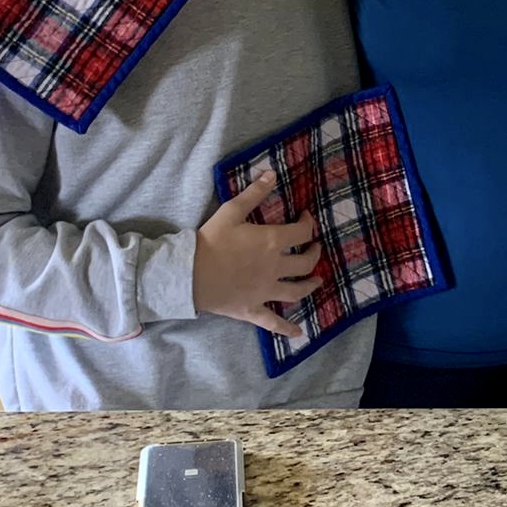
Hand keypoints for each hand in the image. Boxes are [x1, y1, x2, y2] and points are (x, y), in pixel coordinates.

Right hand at [191, 171, 322, 337]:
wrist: (189, 274)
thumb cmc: (210, 240)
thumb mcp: (232, 210)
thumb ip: (255, 192)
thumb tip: (273, 173)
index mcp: (272, 242)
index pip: (302, 232)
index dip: (309, 223)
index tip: (306, 218)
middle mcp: (276, 268)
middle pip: (306, 262)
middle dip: (314, 253)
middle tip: (314, 248)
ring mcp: (266, 292)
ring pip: (297, 291)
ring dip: (311, 285)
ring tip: (317, 280)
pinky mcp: (254, 309)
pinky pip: (274, 322)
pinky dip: (287, 329)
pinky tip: (299, 333)